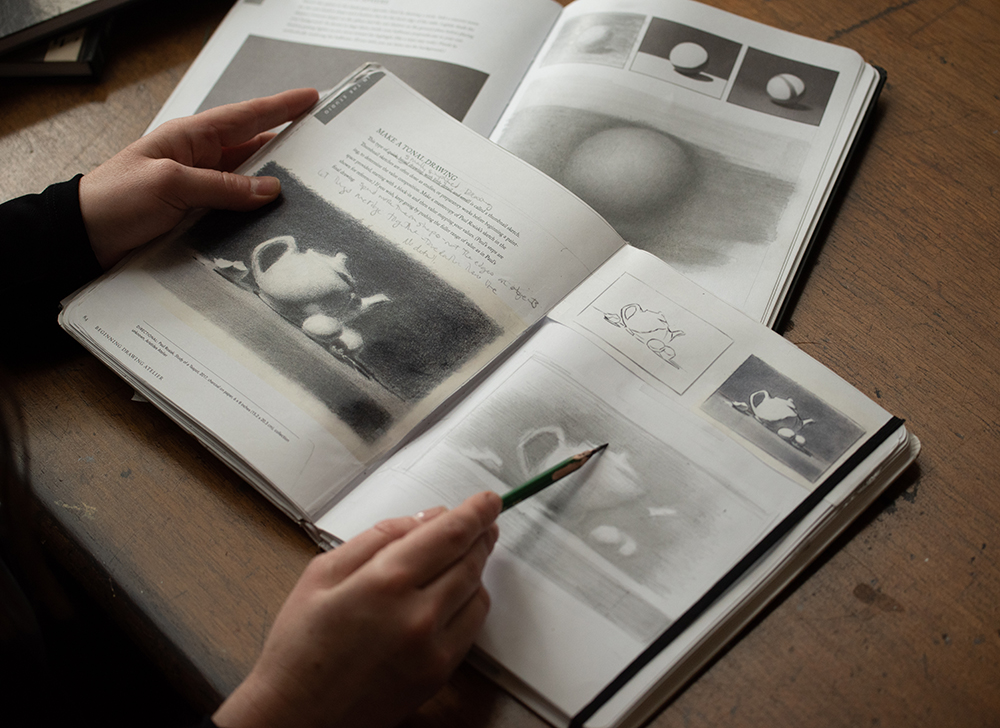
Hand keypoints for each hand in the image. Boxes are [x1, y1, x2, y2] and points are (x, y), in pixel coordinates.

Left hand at [78, 87, 319, 268]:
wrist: (83, 238)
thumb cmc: (116, 200)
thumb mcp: (170, 185)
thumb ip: (222, 186)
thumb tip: (270, 188)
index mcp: (191, 138)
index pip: (245, 117)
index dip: (280, 107)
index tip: (311, 98)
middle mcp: (200, 160)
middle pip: (254, 150)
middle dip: (289, 148)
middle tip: (325, 150)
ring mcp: (200, 189)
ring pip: (249, 183)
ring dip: (276, 187)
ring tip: (313, 189)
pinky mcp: (198, 216)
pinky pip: (237, 211)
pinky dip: (258, 214)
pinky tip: (277, 222)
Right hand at [212, 490, 502, 727]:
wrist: (298, 716)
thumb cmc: (300, 646)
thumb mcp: (322, 573)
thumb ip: (377, 538)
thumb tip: (424, 519)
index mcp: (385, 581)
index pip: (450, 534)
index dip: (476, 511)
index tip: (488, 500)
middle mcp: (417, 613)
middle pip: (470, 559)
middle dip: (481, 534)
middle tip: (483, 521)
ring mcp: (433, 646)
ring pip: (477, 590)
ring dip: (477, 566)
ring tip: (466, 552)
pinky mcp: (439, 672)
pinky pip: (472, 626)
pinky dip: (471, 600)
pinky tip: (457, 591)